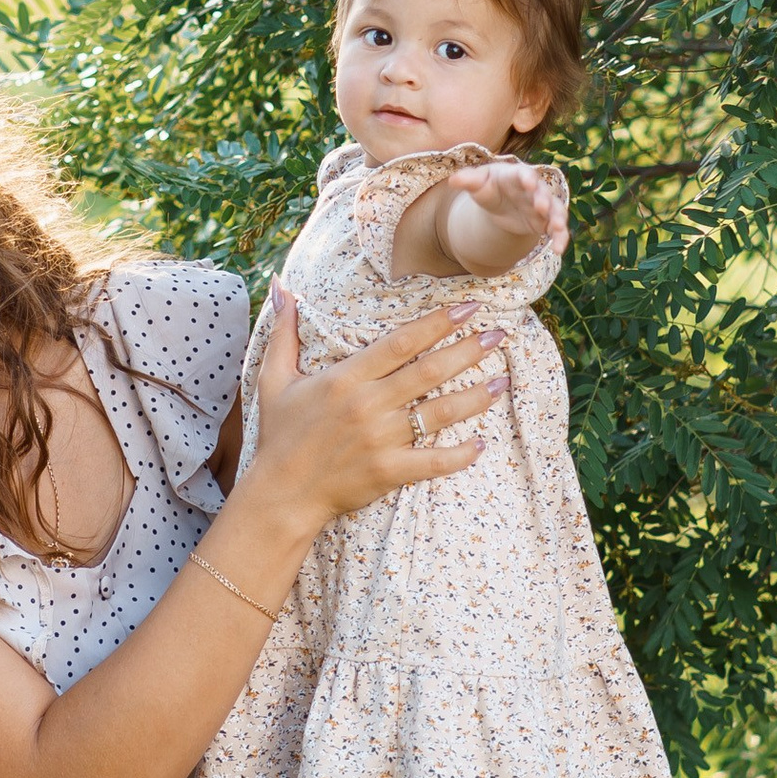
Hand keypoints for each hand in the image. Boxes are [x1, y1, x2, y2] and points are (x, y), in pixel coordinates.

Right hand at [251, 292, 502, 534]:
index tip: (467, 309)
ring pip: (439, 413)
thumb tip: (280, 284)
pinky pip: (434, 462)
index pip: (401, 342)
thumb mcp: (274, 378)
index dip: (437, 323)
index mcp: (345, 378)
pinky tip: (482, 443)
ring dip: (475, 396)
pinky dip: (460, 454)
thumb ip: (284, 331)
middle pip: (429, 371)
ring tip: (503, 381)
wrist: (281, 493)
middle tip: (499, 335)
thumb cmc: (280, 433)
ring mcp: (381, 440)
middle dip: (468, 350)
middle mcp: (368, 405)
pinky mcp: (389, 472)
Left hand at [442, 156, 567, 270]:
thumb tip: (453, 180)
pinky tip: (558, 250)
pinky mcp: (545, 222)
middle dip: (543, 198)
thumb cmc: (490, 187)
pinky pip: (557, 229)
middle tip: (541, 207)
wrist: (501, 203)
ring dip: (558, 218)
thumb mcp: (478, 184)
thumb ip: (468, 180)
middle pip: (542, 192)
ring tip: (558, 228)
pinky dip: (560, 238)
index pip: (523, 173)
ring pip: (555, 210)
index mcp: (516, 175)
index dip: (526, 178)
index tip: (527, 183)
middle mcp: (534, 189)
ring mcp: (542, 205)